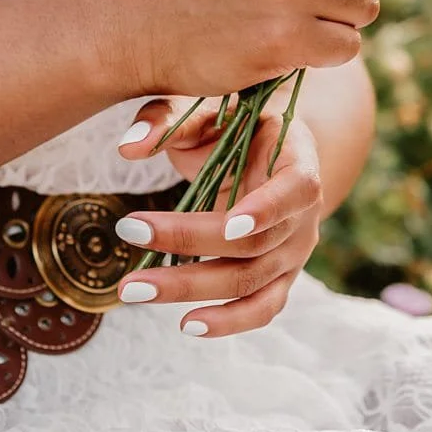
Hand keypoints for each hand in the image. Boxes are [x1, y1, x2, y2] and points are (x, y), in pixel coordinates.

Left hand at [112, 96, 322, 336]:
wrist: (266, 150)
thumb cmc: (235, 124)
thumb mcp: (209, 108)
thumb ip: (170, 119)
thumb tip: (127, 146)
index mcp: (299, 161)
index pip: (294, 190)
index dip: (267, 209)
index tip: (229, 223)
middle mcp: (304, 215)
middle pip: (254, 243)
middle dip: (190, 241)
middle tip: (130, 229)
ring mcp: (293, 253)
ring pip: (248, 282)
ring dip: (190, 287)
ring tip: (134, 287)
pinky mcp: (278, 280)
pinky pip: (260, 309)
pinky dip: (228, 322)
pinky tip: (186, 323)